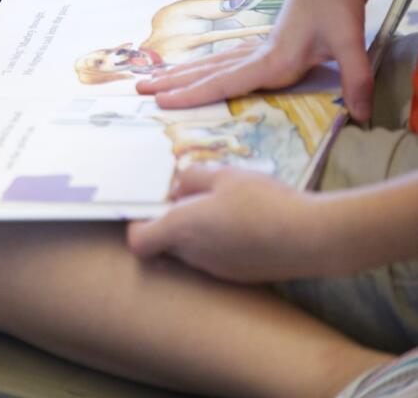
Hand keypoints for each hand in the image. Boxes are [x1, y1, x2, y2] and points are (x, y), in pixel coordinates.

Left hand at [127, 165, 324, 281]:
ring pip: (190, 251)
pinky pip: (215, 258)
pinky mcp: (240, 276)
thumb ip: (193, 178)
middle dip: (170, 223)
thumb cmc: (264, 201)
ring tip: (223, 206)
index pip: (139, 241)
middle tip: (191, 198)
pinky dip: (219, 242)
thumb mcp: (224, 175)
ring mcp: (217, 270)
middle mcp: (194, 255)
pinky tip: (244, 223)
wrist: (314, 238)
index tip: (153, 205)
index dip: (139, 224)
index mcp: (182, 229)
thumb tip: (178, 189)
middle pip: (164, 244)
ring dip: (196, 232)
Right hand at [137, 0, 375, 119]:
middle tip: (140, 91)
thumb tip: (362, 117)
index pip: (226, 81)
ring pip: (212, 64)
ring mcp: (258, 47)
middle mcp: (259, 54)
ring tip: (152, 82)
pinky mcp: (264, 43)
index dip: (193, 95)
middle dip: (174, 84)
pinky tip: (192, 72)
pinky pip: (225, 60)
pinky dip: (203, 68)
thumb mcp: (352, 39)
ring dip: (182, 75)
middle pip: (208, 71)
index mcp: (273, 58)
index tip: (163, 103)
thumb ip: (356, 79)